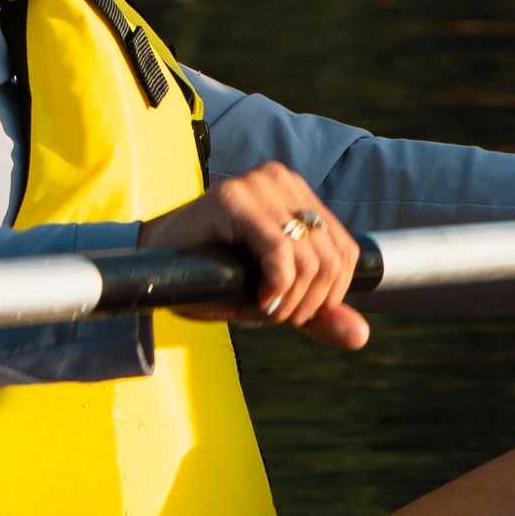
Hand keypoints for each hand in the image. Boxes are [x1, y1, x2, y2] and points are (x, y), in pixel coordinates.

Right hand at [136, 166, 368, 349]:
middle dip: (309, 304)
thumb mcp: (276, 298)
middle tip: (277, 316)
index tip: (297, 313)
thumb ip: (318, 314)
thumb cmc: (214, 278)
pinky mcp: (233, 198)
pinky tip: (259, 301)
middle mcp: (283, 180)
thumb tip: (361, 335)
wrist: (153, 266)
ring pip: (309, 259)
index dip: (331, 295)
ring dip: (291, 301)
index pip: (347, 251)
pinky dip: (277, 286)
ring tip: (264, 309)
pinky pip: (279, 251)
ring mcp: (258, 185)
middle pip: (330, 259)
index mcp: (299, 193)